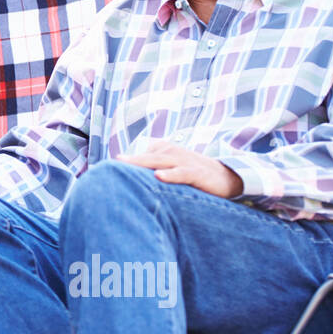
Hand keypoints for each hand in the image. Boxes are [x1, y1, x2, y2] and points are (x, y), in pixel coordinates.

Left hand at [117, 142, 242, 198]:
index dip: (123, 165)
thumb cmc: (193, 175)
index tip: (104, 173)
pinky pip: (182, 172)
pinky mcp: (197, 173)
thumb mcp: (170, 170)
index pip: (138, 157)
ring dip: (142, 164)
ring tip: (125, 166)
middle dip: (127, 162)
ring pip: (159, 161)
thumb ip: (150, 171)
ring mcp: (184, 161)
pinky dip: (171, 174)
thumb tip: (125, 183)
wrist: (228, 177)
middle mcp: (171, 152)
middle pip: (144, 158)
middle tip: (107, 168)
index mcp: (162, 150)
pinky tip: (159, 177)